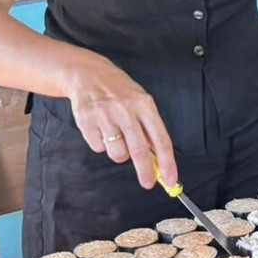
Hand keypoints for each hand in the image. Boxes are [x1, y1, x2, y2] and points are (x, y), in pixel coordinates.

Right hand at [64, 62, 174, 190]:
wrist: (87, 73)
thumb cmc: (120, 91)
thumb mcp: (140, 102)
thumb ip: (149, 128)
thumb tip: (158, 158)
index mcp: (145, 105)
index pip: (161, 139)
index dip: (167, 163)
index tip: (171, 179)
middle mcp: (126, 110)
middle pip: (139, 150)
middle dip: (145, 171)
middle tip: (148, 183)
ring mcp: (105, 116)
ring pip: (117, 153)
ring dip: (120, 153)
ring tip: (117, 136)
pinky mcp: (86, 121)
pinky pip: (98, 148)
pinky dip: (102, 145)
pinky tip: (101, 128)